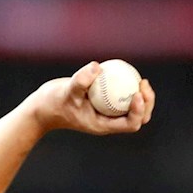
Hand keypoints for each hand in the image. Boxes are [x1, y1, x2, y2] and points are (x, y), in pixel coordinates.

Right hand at [28, 63, 154, 137]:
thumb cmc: (54, 102)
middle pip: (139, 118)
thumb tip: (97, 66)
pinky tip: (128, 72)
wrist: (45, 107)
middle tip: (143, 84)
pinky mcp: (105, 103)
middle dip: (147, 103)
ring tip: (142, 80)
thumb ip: (80, 81)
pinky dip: (128, 86)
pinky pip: (123, 96)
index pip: (131, 124)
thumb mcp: (66, 91)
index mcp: (104, 125)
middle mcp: (109, 121)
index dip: (140, 110)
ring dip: (142, 96)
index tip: (137, 93)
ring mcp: (108, 113)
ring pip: (133, 108)